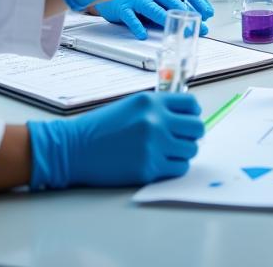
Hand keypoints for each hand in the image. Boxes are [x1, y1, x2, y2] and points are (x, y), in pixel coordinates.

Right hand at [28, 91, 203, 188]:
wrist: (75, 148)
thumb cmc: (101, 127)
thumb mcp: (131, 106)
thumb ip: (157, 109)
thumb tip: (185, 117)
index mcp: (151, 102)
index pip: (191, 105)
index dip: (192, 114)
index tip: (188, 120)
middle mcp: (155, 121)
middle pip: (197, 128)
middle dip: (192, 134)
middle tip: (181, 139)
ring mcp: (153, 146)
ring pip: (191, 150)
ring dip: (183, 152)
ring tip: (168, 152)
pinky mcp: (148, 169)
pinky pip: (179, 169)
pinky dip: (174, 167)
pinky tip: (161, 163)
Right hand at [97, 0, 214, 39]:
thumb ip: (171, 5)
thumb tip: (193, 20)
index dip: (200, 2)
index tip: (209, 15)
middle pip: (174, 1)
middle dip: (189, 15)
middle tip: (200, 28)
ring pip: (153, 8)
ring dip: (167, 20)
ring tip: (177, 31)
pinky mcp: (122, 6)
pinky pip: (130, 16)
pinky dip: (136, 25)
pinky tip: (142, 34)